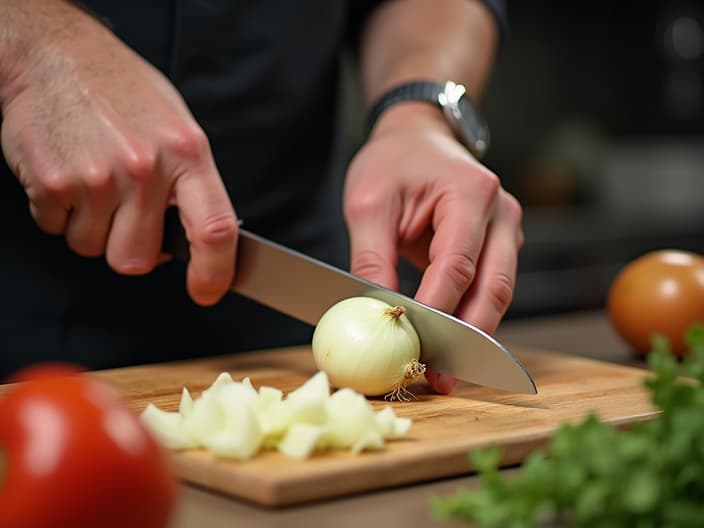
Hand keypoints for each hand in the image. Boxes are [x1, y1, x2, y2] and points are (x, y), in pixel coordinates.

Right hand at [0, 2, 236, 305]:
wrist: (58, 56)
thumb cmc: (124, 94)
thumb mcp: (178, 129)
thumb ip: (189, 186)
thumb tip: (194, 242)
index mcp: (187, 155)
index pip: (215, 228)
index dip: (215, 272)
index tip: (208, 291)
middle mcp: (145, 169)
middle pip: (137, 260)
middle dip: (129, 249)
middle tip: (124, 214)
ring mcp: (97, 177)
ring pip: (92, 248)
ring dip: (91, 228)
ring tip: (95, 182)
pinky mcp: (53, 182)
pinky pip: (56, 229)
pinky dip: (59, 213)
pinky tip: (70, 174)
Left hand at [343, 103, 523, 393]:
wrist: (417, 137)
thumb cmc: (392, 162)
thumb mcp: (368, 204)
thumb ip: (371, 258)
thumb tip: (375, 313)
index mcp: (471, 193)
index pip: (458, 264)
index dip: (438, 311)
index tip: (415, 345)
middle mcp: (500, 213)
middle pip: (494, 288)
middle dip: (467, 338)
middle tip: (441, 377)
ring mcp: (506, 230)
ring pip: (499, 294)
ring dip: (474, 336)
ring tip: (444, 372)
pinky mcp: (500, 245)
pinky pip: (491, 288)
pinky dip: (472, 318)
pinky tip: (450, 344)